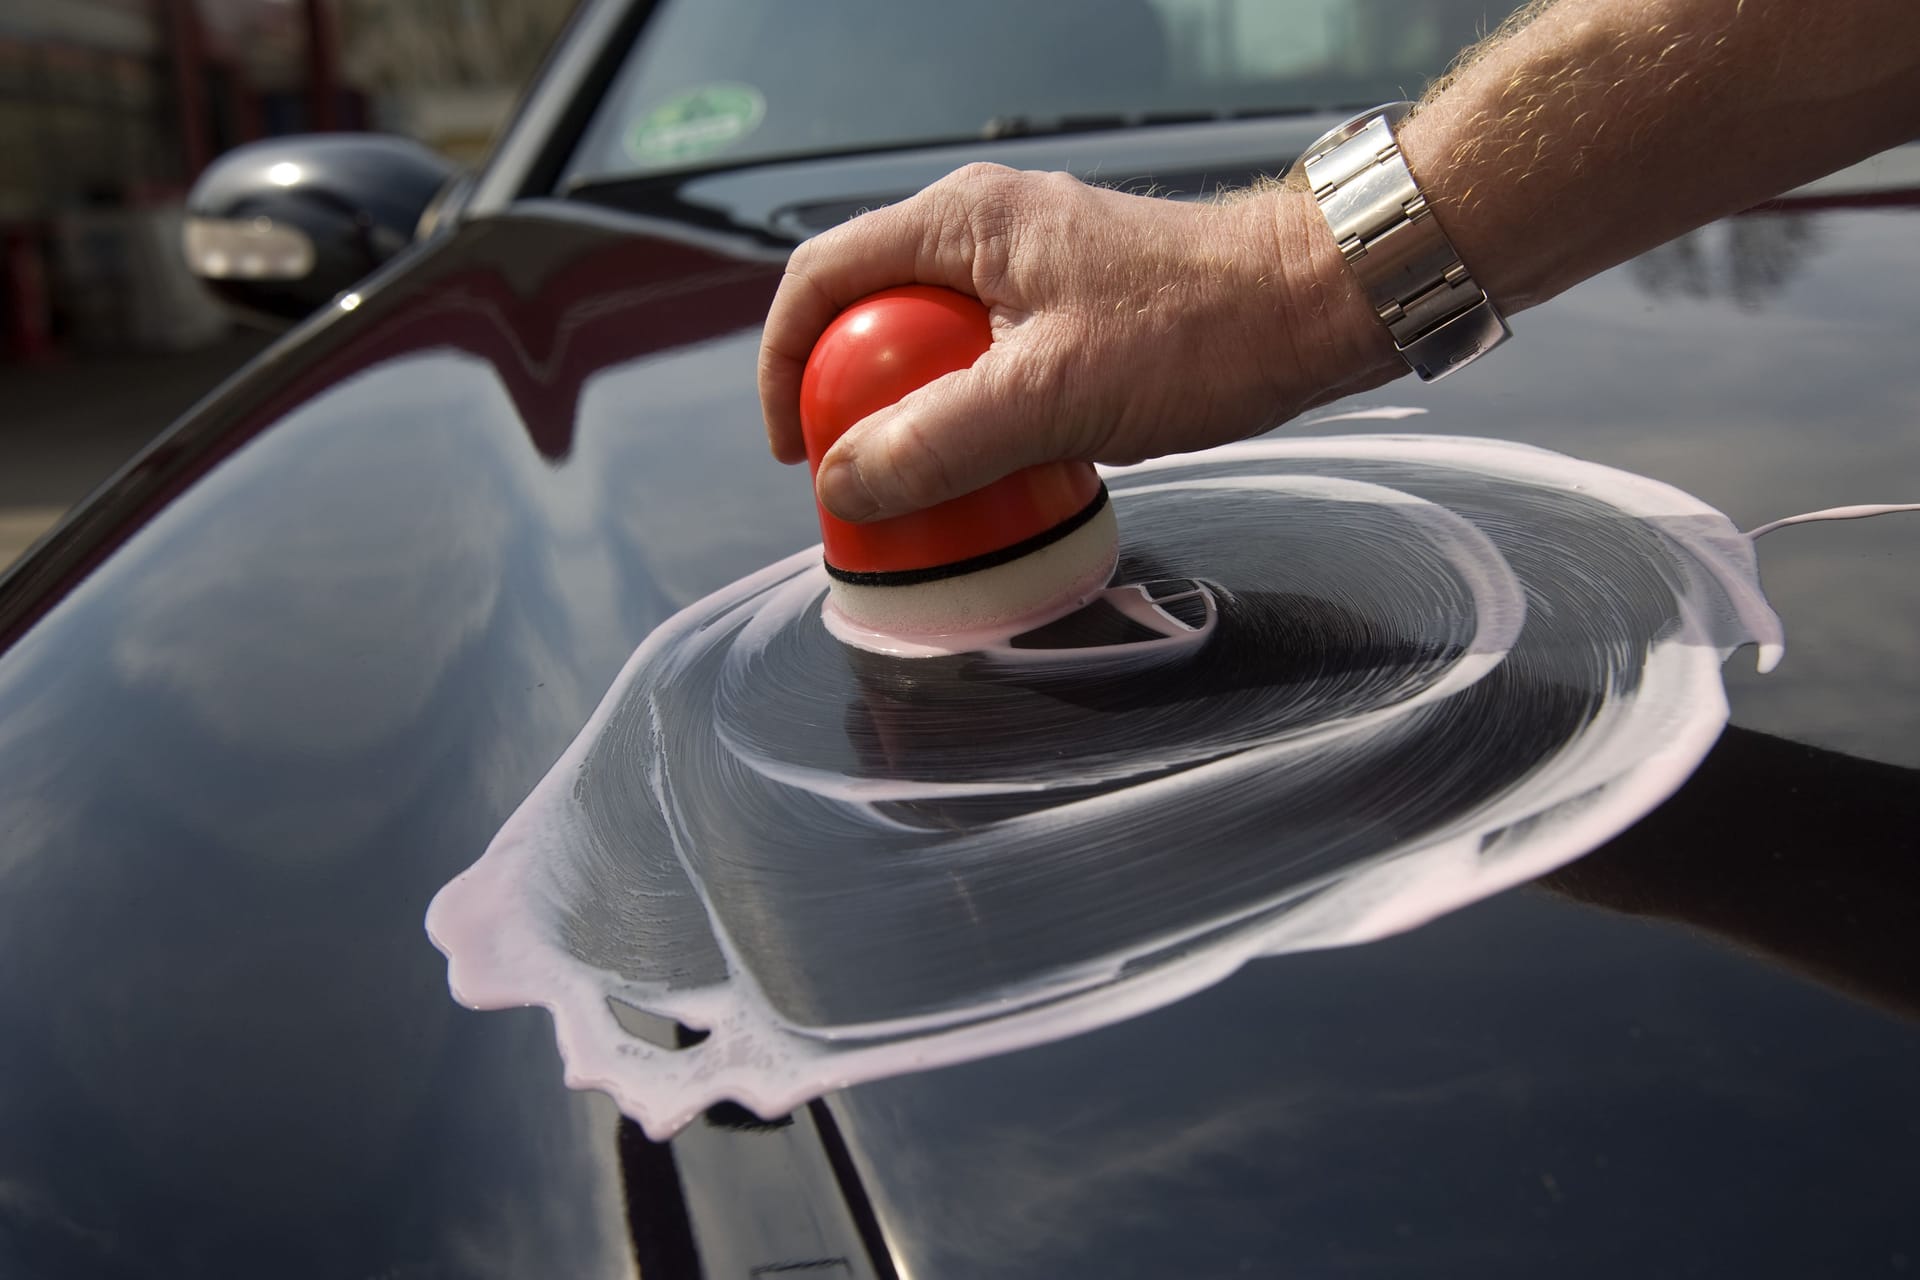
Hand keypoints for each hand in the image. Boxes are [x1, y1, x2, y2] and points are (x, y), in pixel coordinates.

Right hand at [758, 163, 1393, 521]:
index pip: (821, 276)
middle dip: (844, 396)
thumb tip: (844, 486)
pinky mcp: (1066, 305)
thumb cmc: (1198, 332)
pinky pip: (982, 360)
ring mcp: (1028, 265)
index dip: (784, 363)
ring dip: (908, 412)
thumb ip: (937, 442)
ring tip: (911, 486)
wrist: (1313, 307)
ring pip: (927, 341)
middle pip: (868, 310)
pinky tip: (987, 471)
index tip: (793, 446)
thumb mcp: (1049, 396)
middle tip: (851, 476)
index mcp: (961, 223)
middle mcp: (984, 231)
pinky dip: (965, 414)